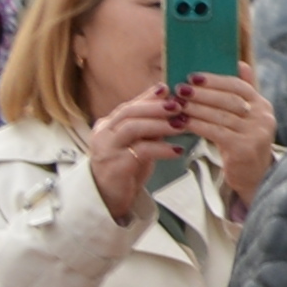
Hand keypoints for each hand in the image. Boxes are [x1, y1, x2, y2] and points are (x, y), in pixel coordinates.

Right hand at [85, 86, 183, 226]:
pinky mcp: (116, 165)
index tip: (168, 88)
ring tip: (181, 124)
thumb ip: (149, 128)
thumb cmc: (126, 169)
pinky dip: (161, 149)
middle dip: (155, 106)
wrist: (108, 198)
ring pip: (133, 127)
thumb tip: (171, 108)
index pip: (130, 105)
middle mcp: (104, 132)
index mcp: (109, 125)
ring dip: (160, 124)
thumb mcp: (138, 144)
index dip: (148, 96)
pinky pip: (140, 151)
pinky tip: (177, 150)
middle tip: (178, 105)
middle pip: (129, 112)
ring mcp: (108, 148)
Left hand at [173, 73, 274, 210]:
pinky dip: (196, 125)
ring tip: (176, 104)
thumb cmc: (243, 142)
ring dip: (195, 108)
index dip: (215, 80)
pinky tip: (181, 122)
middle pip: (228, 99)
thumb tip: (239, 63)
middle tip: (179, 89)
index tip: (193, 76)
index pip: (239, 86)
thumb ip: (243, 91)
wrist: (253, 176)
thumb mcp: (247, 116)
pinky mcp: (245, 149)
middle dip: (201, 93)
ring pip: (219, 115)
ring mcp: (256, 133)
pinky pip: (215, 132)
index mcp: (263, 105)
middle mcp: (263, 117)